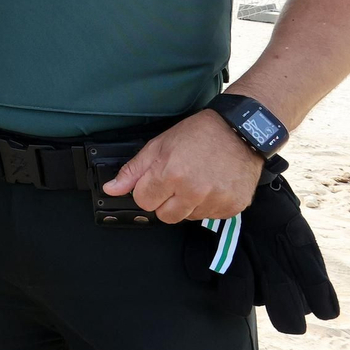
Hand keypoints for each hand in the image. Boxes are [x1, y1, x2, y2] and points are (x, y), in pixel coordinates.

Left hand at [101, 110, 264, 222]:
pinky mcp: (232, 207)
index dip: (147, 190)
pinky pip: (210, 216)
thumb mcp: (158, 146)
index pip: (143, 202)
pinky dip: (207, 205)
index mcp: (170, 174)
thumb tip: (111, 189)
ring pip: (187, 218)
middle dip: (165, 201)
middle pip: (164, 216)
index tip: (157, 180)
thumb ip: (133, 171)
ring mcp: (215, 201)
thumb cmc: (198, 134)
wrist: (238, 131)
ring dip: (187, 204)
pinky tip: (211, 185)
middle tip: (177, 181)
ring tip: (196, 180)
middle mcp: (193, 191)